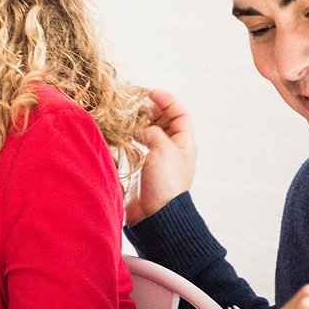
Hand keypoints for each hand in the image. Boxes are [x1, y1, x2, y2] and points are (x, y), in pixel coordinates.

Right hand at [124, 89, 196, 223]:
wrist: (155, 214)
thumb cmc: (165, 182)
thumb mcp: (163, 150)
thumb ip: (153, 132)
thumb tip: (141, 128)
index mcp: (184, 144)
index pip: (181, 114)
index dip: (167, 101)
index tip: (150, 93)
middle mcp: (173, 149)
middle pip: (165, 121)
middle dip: (152, 109)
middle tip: (135, 104)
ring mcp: (158, 158)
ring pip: (150, 132)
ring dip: (140, 122)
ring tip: (127, 117)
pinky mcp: (143, 167)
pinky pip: (139, 145)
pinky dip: (132, 136)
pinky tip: (123, 134)